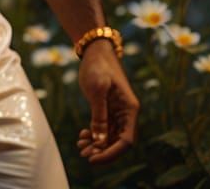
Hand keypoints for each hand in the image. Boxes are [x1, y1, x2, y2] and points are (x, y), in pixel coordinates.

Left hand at [76, 40, 138, 163]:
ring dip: (96, 145)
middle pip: (118, 142)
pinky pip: (104, 129)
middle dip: (102, 151)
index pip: (126, 141)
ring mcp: (117, 112)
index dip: (111, 153)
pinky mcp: (107, 109)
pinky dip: (94, 135)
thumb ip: (99, 115)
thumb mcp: (97, 89)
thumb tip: (99, 141)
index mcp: (129, 109)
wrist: (94, 50)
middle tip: (83, 154)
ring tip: (80, 147)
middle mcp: (126, 113)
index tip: (94, 159)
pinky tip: (82, 136)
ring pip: (110, 137)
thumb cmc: (98, 66)